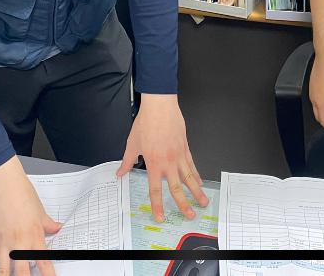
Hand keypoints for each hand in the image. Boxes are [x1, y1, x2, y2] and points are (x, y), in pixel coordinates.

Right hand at [0, 156, 61, 275]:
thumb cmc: (21, 193)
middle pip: (23, 272)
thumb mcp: (40, 210)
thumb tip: (57, 228)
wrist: (4, 184)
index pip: (44, 262)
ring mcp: (4, 244)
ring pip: (4, 271)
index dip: (48, 275)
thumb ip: (49, 224)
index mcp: (35, 237)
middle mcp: (20, 244)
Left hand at [117, 94, 208, 221]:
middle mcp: (168, 162)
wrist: (160, 106)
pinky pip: (192, 165)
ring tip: (203, 202)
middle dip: (183, 204)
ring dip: (197, 191)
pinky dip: (197, 174)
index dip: (158, 205)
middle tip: (189, 215)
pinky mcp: (186, 147)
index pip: (156, 190)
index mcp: (154, 163)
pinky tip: (200, 182)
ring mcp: (179, 155)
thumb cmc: (147, 122)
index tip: (160, 216)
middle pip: (177, 188)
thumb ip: (127, 161)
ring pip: (190, 178)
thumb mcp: (132, 144)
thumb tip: (120, 173)